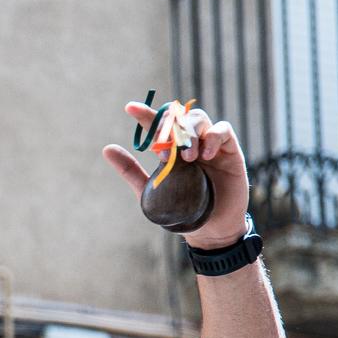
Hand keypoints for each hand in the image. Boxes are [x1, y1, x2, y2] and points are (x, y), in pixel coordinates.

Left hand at [102, 102, 251, 248]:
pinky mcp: (230, 150)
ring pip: (199, 119)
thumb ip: (131, 170)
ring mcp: (210, 144)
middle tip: (164, 152)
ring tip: (188, 158)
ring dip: (190, 134)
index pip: (158, 125)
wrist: (210, 229)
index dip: (145, 114)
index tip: (130, 108)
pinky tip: (206, 154)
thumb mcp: (151, 191)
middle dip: (170, 128)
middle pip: (179, 117)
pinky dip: (213, 136)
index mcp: (170, 148)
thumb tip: (107, 149)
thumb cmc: (182, 209)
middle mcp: (190, 142)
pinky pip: (223, 130)